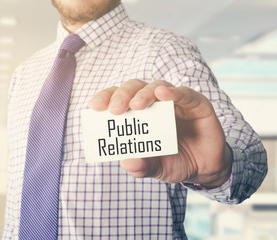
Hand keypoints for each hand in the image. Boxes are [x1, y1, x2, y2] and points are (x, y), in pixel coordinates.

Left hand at [90, 79, 231, 188]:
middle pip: (134, 88)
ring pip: (156, 86)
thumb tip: (126, 162)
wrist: (204, 168)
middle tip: (115, 109)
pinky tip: (163, 95)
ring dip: (144, 94)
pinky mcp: (196, 103)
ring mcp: (175, 102)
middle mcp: (154, 104)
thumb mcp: (155, 168)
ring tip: (136, 105)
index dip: (106, 98)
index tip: (95, 107)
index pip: (118, 99)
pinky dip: (173, 92)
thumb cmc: (174, 162)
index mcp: (139, 115)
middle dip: (122, 95)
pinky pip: (184, 93)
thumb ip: (141, 166)